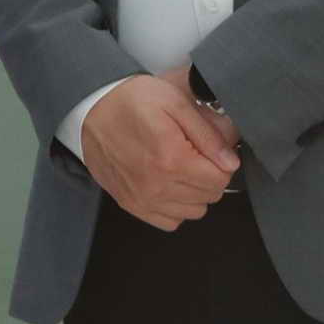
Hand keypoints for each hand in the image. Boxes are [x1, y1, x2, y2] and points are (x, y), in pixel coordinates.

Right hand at [80, 74, 239, 231]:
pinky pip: (169, 221)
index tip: (213, 150)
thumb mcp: (178, 104)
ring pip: (192, 212)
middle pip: (209, 196)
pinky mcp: (129, 204)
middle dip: (211, 176)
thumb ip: (208, 136)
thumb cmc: (135, 101)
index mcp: (171, 160)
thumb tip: (230, 162)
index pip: (220, 180)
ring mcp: (141, 199)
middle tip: (197, 155)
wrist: (92, 109)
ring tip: (184, 168)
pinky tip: (172, 184)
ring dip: (196, 193)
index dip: (223, 163)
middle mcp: (156, 186)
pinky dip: (176, 207)